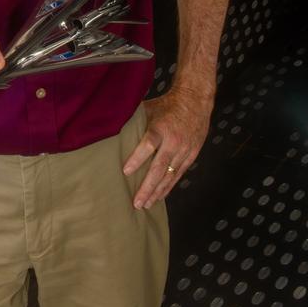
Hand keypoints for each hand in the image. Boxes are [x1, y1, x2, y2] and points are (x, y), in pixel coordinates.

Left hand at [122, 89, 212, 209]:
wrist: (196, 101)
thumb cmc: (168, 104)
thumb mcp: (150, 108)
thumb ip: (135, 121)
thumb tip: (111, 127)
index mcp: (161, 128)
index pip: (148, 145)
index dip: (137, 159)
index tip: (125, 172)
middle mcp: (174, 142)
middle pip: (159, 168)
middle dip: (147, 187)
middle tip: (136, 202)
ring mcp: (184, 150)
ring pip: (169, 176)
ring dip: (157, 192)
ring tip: (146, 205)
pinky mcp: (191, 156)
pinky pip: (179, 175)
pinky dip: (169, 186)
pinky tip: (160, 196)